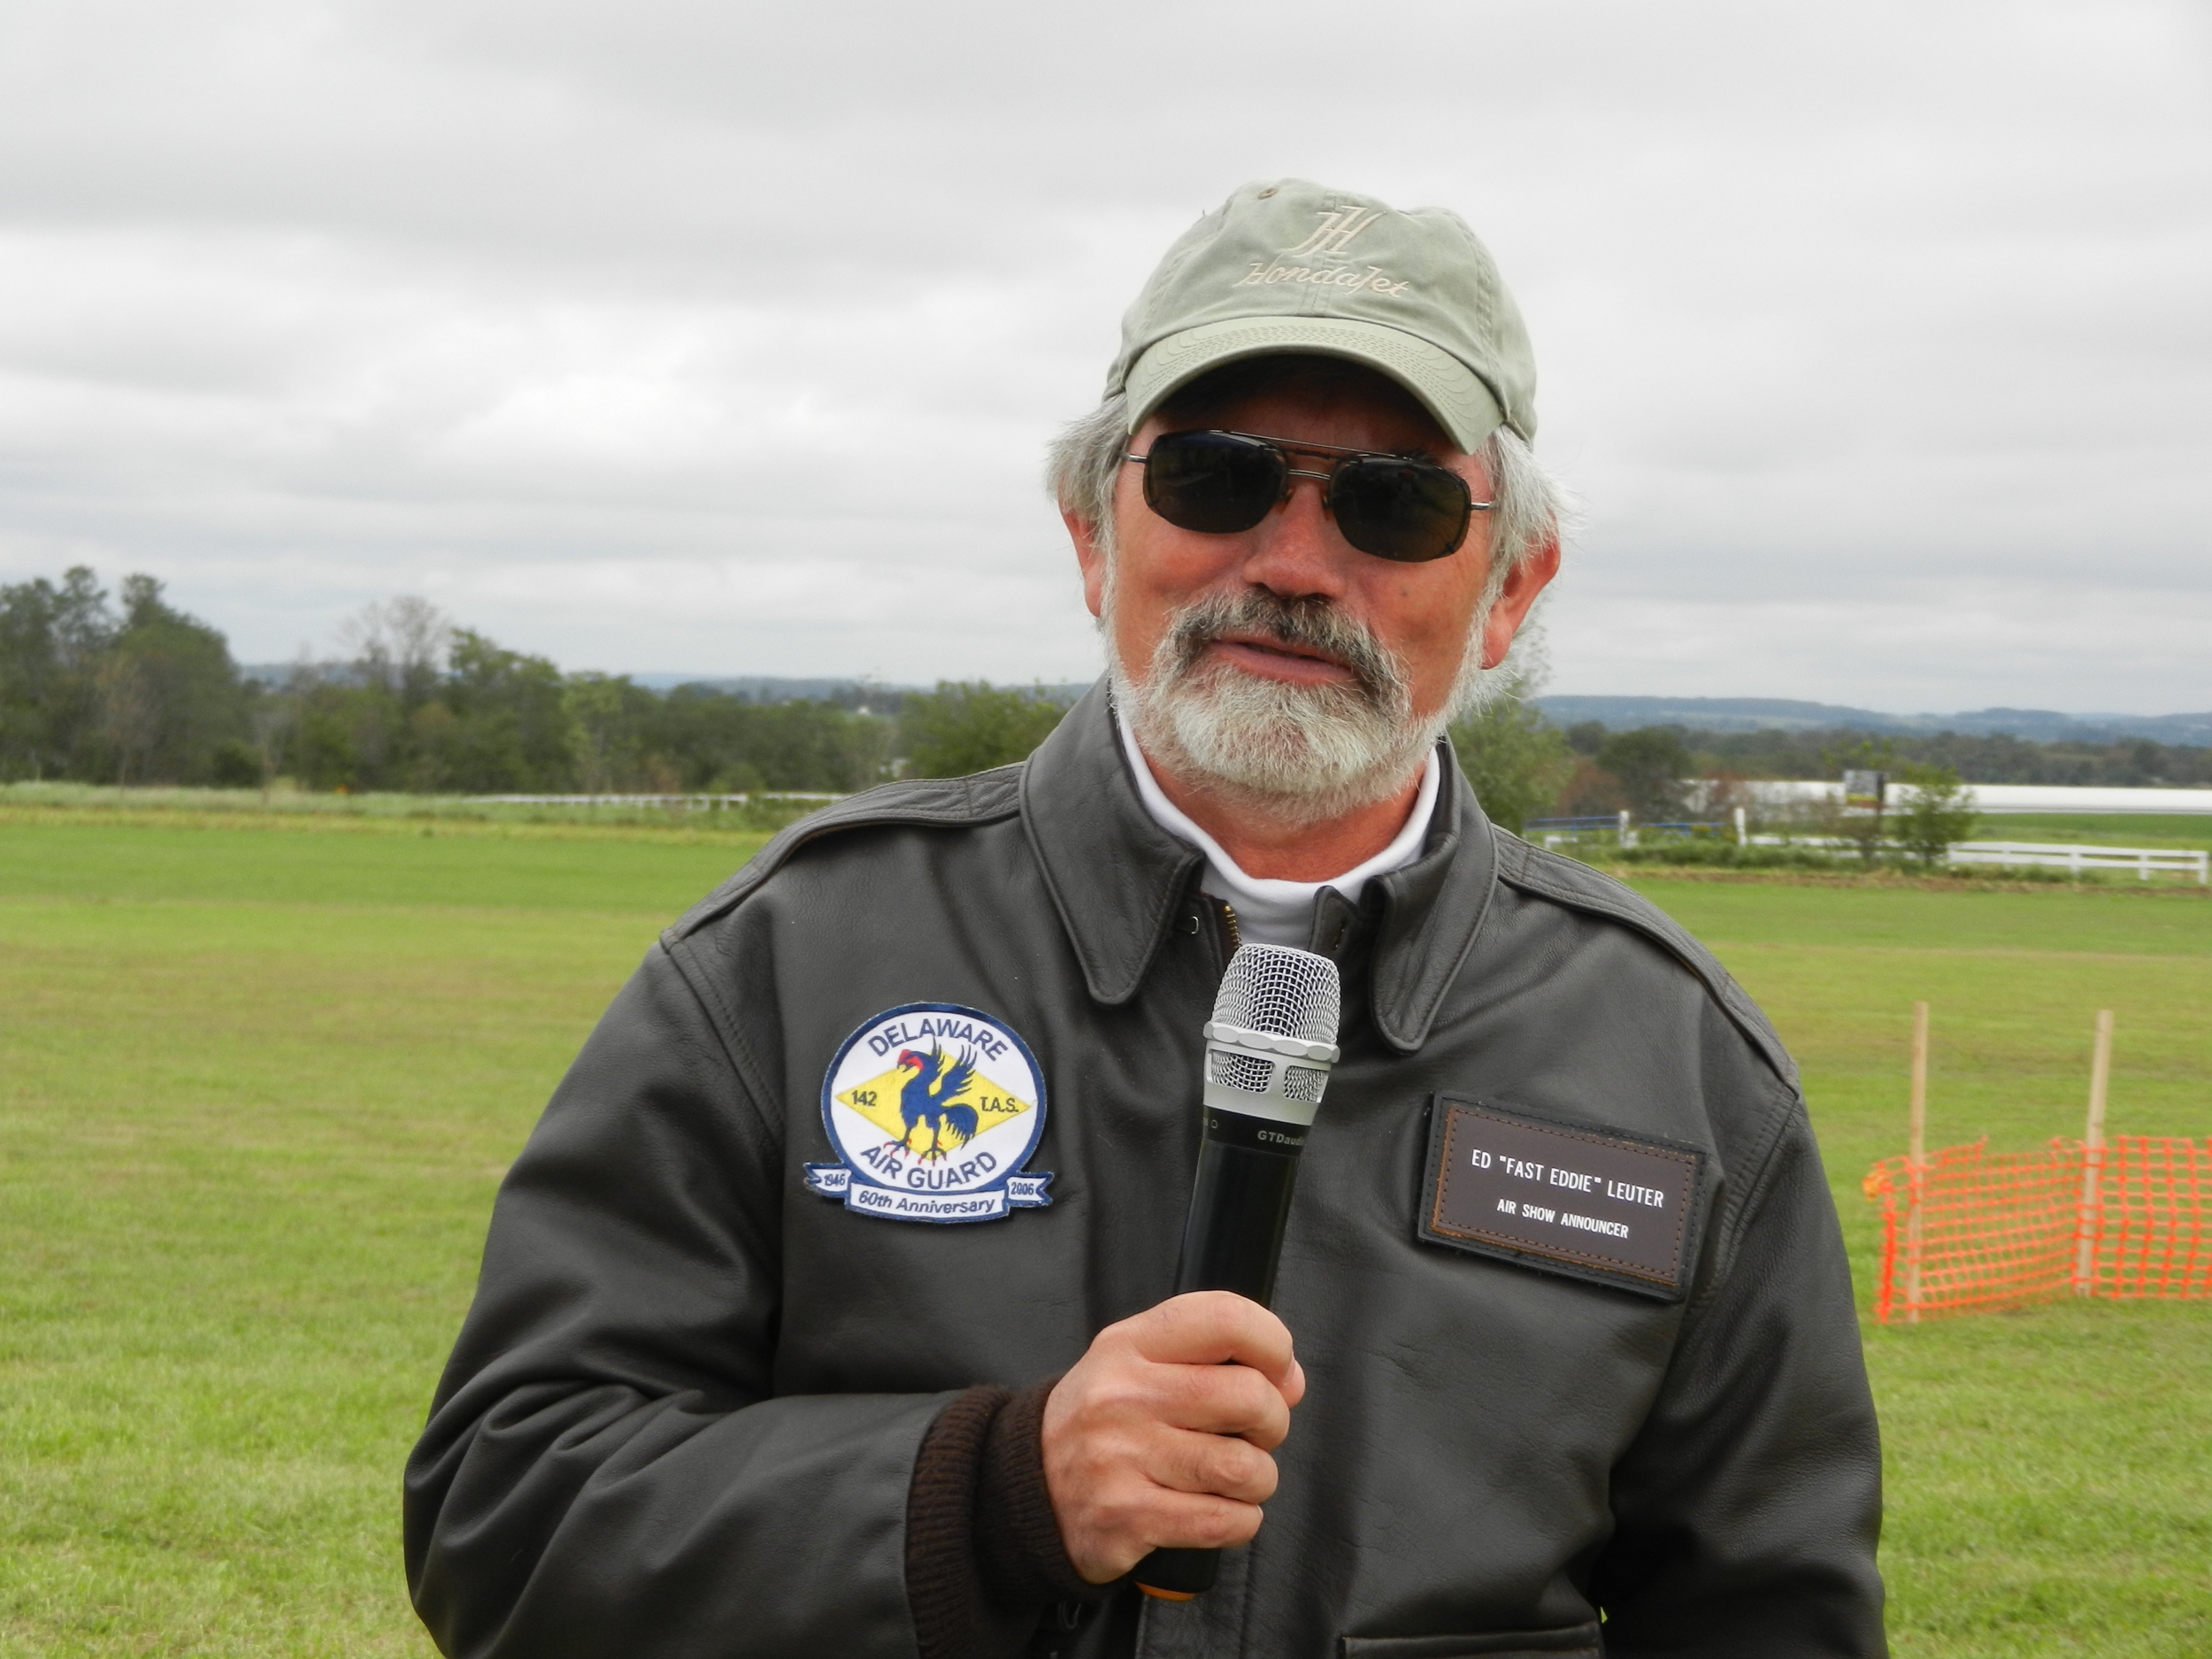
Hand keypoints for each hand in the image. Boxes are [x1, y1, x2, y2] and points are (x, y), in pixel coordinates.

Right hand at [1040, 1291, 1305, 1582]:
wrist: (1027, 1488)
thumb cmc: (1103, 1421)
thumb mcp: (1136, 1363)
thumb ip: (1210, 1357)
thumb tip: (1290, 1380)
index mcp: (1130, 1344)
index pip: (1225, 1319)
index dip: (1273, 1344)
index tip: (1278, 1371)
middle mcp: (1123, 1395)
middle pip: (1249, 1397)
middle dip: (1273, 1422)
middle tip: (1254, 1434)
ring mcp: (1122, 1458)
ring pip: (1244, 1467)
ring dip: (1258, 1479)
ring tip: (1233, 1477)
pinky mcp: (1128, 1517)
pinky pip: (1224, 1521)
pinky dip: (1239, 1521)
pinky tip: (1217, 1510)